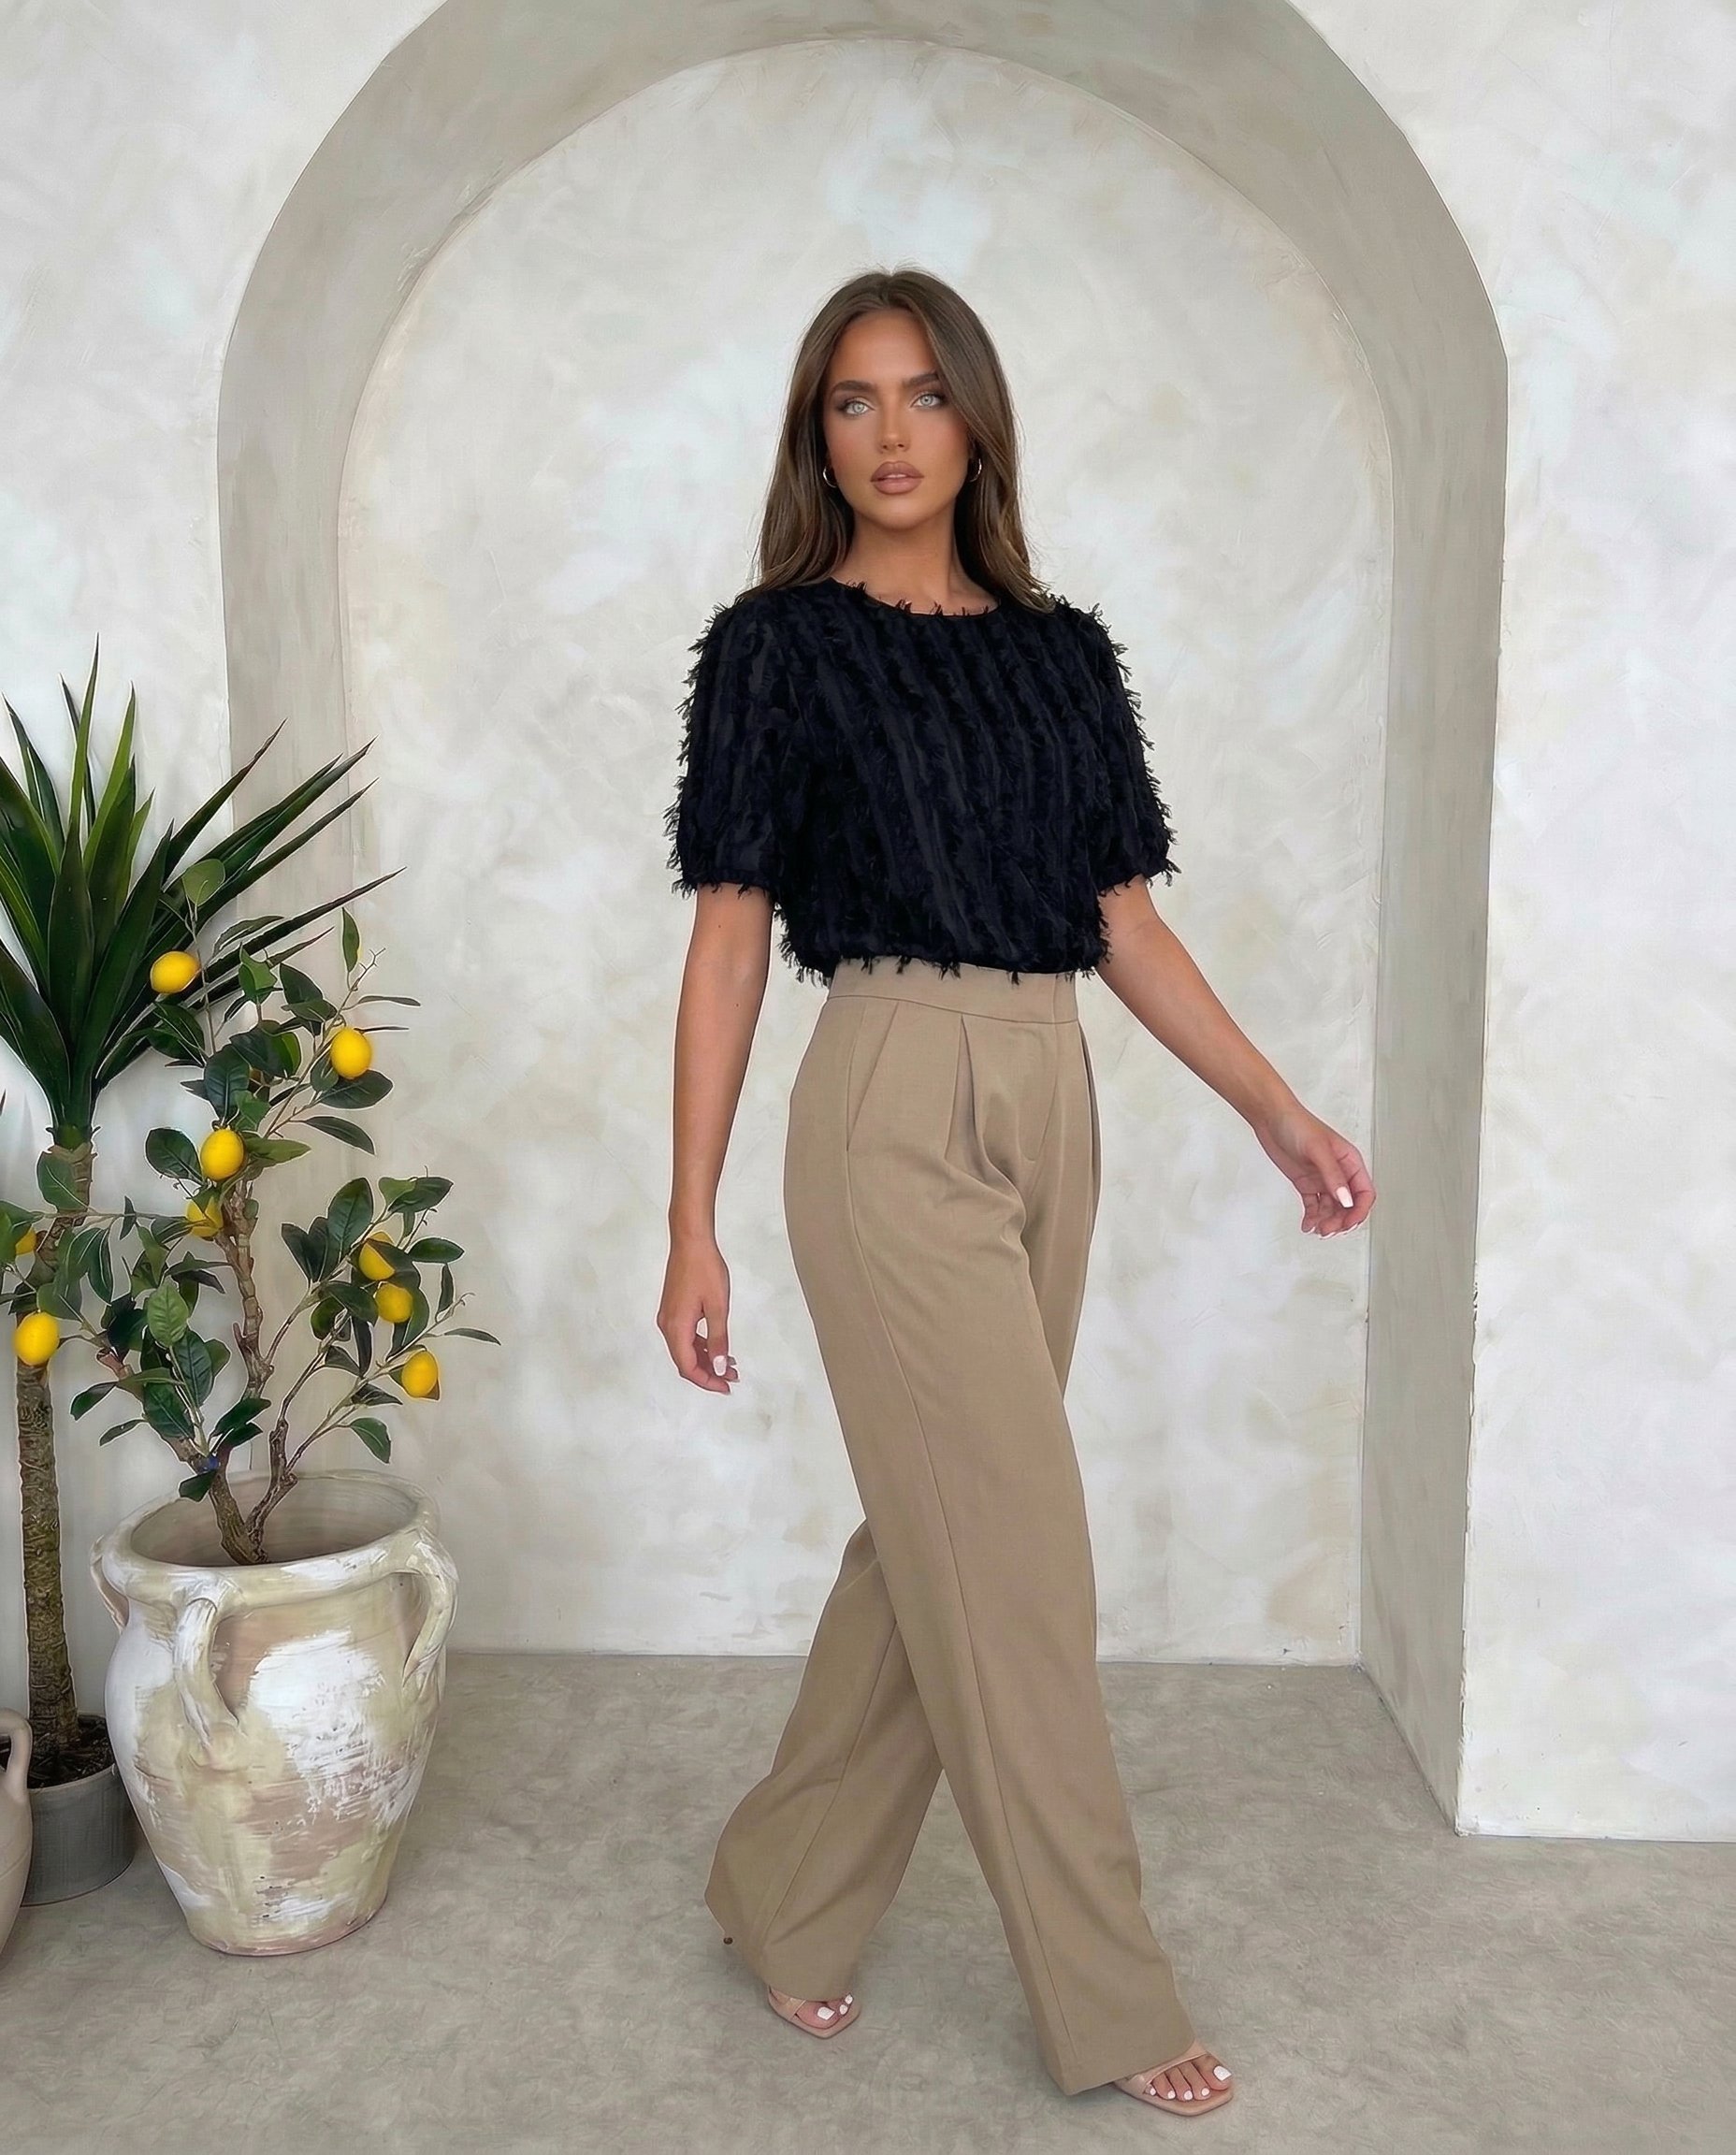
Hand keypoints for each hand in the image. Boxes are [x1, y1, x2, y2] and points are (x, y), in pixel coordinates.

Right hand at [659, 1230, 739, 1389]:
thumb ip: (719, 1340)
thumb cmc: (705, 1270)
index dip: (707, 1381)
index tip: (726, 1386)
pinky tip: (718, 1346)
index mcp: (676, 1328)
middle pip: (685, 1361)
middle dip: (709, 1372)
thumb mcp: (718, 1307)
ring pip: (685, 1350)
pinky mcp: (673, 1310)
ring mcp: (668, 1318)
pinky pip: (685, 1337)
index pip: (688, 1367)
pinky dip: (701, 1346)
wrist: (690, 1242)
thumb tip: (720, 1367)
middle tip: (732, 1377)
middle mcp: (667, 1326)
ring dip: (706, 1359)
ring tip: (730, 1364)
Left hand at [1250, 1101, 1374, 1236]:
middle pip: (1348, 1205)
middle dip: (1341, 1220)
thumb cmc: (1296, 1124)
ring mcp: (1322, 1179)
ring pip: (1332, 1208)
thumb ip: (1332, 1176)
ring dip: (1326, 1221)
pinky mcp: (1306, 1183)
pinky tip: (1307, 1225)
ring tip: (1316, 1229)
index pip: (1364, 1193)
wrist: (1270, 1118)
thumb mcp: (1318, 1150)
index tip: (1347, 1223)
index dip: (1359, 1211)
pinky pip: (1314, 1206)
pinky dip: (1312, 1217)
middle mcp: (1338, 1172)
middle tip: (1328, 1229)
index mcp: (1349, 1161)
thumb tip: (1346, 1200)